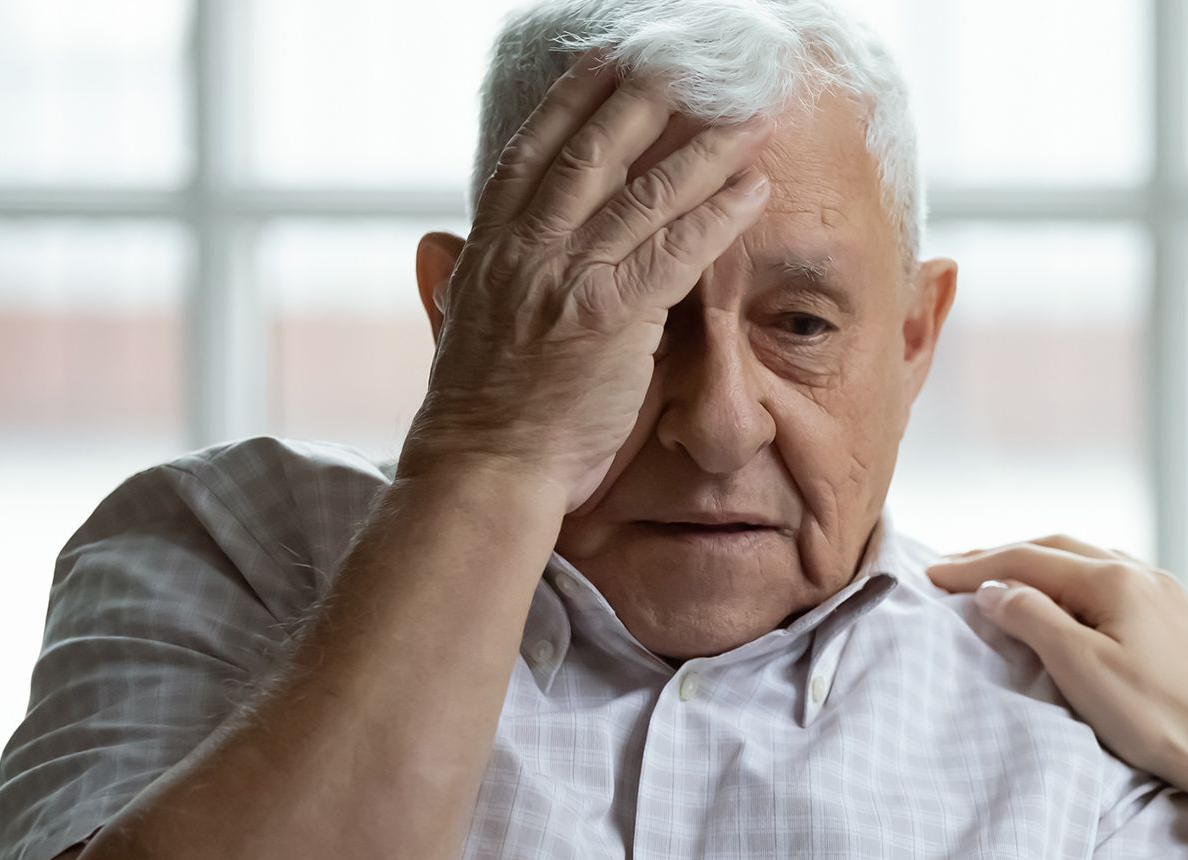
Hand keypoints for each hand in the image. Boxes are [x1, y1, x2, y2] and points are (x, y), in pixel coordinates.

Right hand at [400, 54, 774, 513]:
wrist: (485, 469)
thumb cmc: (479, 411)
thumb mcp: (451, 326)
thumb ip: (451, 278)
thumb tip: (435, 240)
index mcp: (489, 247)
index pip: (529, 155)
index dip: (568, 103)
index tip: (602, 63)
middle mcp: (526, 250)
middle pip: (591, 154)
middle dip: (640, 101)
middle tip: (681, 64)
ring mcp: (568, 279)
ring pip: (643, 194)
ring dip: (700, 150)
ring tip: (742, 117)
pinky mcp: (610, 317)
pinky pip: (675, 252)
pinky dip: (717, 216)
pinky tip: (752, 189)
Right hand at [927, 536, 1187, 859]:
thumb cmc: (1158, 718)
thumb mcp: (1082, 669)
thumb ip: (1034, 619)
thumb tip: (995, 588)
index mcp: (1115, 580)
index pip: (1028, 560)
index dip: (976, 566)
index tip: (933, 576)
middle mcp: (1147, 575)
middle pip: (1062, 550)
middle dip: (1008, 556)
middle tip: (961, 568)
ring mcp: (1175, 597)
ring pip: (1097, 566)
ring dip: (1049, 569)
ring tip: (1014, 582)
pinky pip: (1127, 590)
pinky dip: (1086, 589)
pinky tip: (1083, 607)